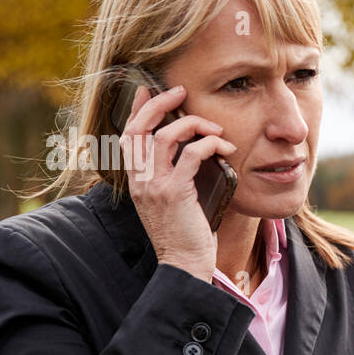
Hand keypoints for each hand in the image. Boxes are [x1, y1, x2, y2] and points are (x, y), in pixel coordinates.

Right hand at [119, 84, 236, 281]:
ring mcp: (155, 186)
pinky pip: (190, 155)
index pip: (129, 136)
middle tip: (180, 91)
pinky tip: (224, 147)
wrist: (184, 265)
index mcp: (136, 181)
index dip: (137, 109)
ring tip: (215, 129)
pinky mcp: (175, 193)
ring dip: (194, 124)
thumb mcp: (171, 202)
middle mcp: (140, 180)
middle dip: (159, 103)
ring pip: (167, 136)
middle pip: (140, 128)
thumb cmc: (185, 235)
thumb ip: (172, 177)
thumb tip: (190, 153)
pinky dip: (209, 144)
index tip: (147, 89)